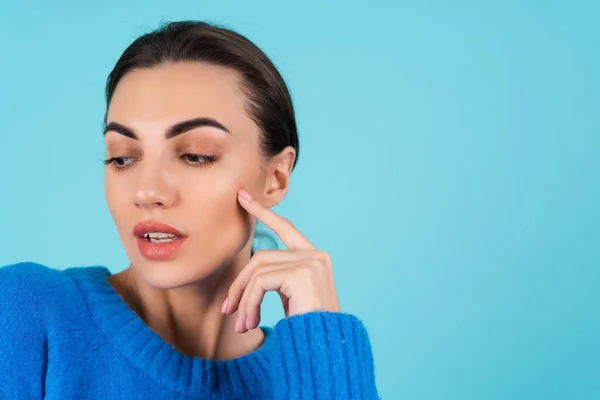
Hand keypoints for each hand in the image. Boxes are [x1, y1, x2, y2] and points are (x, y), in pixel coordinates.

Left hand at [221, 189, 340, 332]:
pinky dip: (249, 303)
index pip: (285, 228)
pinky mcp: (302, 274)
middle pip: (262, 257)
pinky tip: (251, 322)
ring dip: (243, 299)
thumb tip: (243, 281)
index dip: (263, 212)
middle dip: (240, 283)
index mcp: (315, 257)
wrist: (326, 349)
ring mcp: (311, 262)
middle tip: (228, 310)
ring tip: (242, 325)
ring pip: (258, 270)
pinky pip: (261, 282)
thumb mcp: (291, 297)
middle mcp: (316, 255)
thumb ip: (275, 278)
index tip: (242, 197)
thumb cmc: (309, 328)